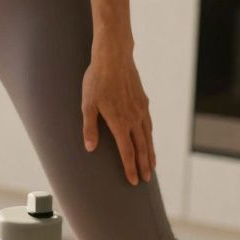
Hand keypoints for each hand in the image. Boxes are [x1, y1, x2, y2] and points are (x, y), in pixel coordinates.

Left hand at [81, 41, 154, 185]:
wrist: (114, 58)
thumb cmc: (96, 81)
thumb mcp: (87, 104)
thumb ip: (89, 127)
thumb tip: (90, 148)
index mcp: (120, 122)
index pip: (127, 151)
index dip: (130, 168)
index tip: (134, 181)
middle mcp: (134, 119)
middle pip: (141, 147)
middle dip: (144, 165)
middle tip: (146, 180)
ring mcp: (141, 110)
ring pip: (148, 136)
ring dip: (150, 153)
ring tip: (152, 166)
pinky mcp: (143, 101)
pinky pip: (149, 124)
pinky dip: (150, 136)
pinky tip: (149, 139)